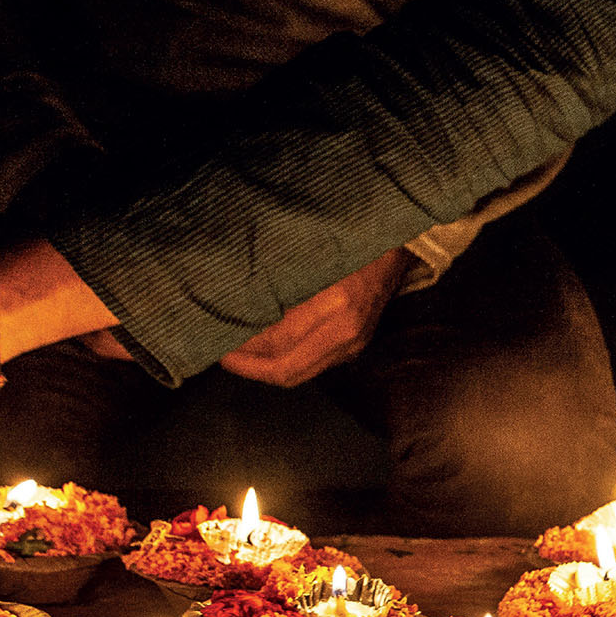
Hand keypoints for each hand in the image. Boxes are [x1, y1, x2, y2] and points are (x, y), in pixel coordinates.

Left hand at [219, 246, 410, 387]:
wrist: (395, 249)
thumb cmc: (350, 243)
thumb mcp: (310, 254)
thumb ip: (277, 281)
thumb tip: (235, 302)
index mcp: (335, 304)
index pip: (278, 341)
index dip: (244, 347)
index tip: (219, 340)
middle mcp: (347, 331)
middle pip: (288, 369)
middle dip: (250, 366)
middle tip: (224, 356)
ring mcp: (354, 344)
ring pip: (300, 373)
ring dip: (266, 367)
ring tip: (241, 356)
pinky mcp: (355, 348)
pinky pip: (313, 365)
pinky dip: (287, 360)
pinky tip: (270, 350)